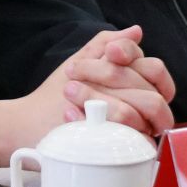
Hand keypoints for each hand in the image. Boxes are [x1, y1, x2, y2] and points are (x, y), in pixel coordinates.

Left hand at [0, 27, 175, 169]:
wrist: (31, 123)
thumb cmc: (60, 91)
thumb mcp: (84, 61)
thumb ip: (107, 44)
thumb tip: (136, 31)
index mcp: (138, 87)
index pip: (155, 70)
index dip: (135, 58)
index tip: (110, 52)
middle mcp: (140, 112)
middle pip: (147, 90)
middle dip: (109, 76)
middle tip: (74, 71)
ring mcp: (130, 135)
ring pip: (130, 114)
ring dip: (96, 98)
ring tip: (68, 91)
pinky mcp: (116, 155)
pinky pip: (118, 140)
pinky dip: (90, 123)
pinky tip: (70, 114)